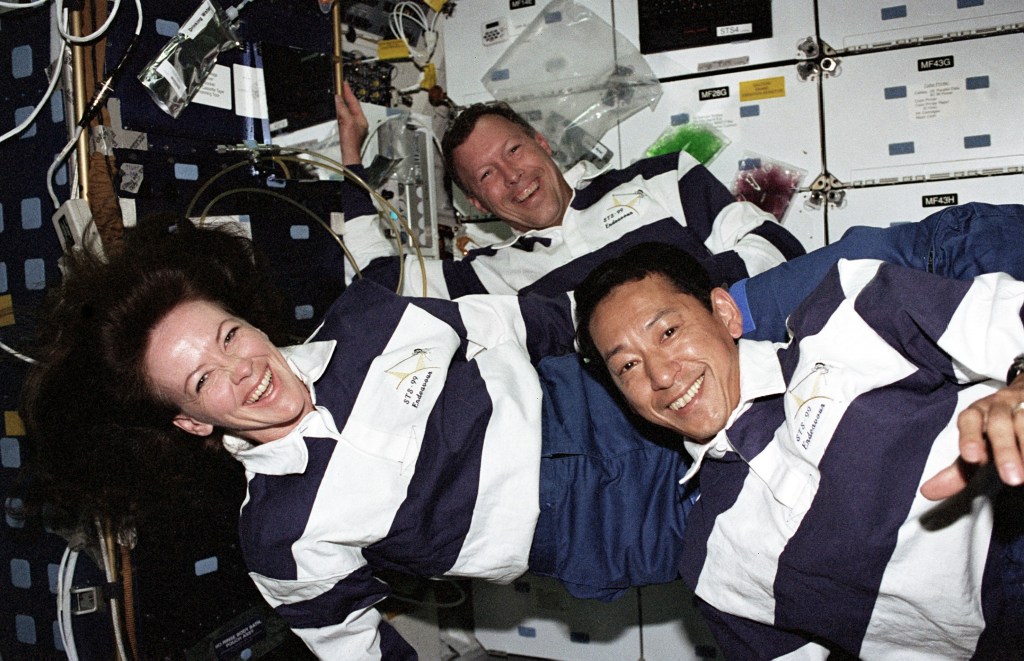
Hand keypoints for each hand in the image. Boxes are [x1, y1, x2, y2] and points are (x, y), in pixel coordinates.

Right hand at [335, 81, 368, 166]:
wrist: (348, 155)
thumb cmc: (351, 142)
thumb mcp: (347, 122)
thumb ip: (343, 109)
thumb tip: (339, 99)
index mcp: (361, 119)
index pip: (354, 102)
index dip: (349, 92)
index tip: (344, 83)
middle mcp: (359, 122)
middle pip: (352, 106)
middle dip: (346, 96)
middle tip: (341, 87)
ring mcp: (353, 127)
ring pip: (348, 111)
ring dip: (342, 103)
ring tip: (338, 95)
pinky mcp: (348, 131)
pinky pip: (344, 117)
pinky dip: (340, 111)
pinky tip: (336, 110)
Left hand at [920, 376, 1023, 499]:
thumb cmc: (995, 428)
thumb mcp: (977, 446)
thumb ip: (958, 471)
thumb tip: (928, 492)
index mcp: (977, 414)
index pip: (969, 420)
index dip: (969, 437)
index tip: (972, 458)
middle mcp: (998, 406)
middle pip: (999, 423)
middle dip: (1004, 450)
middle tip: (1012, 480)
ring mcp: (1023, 405)